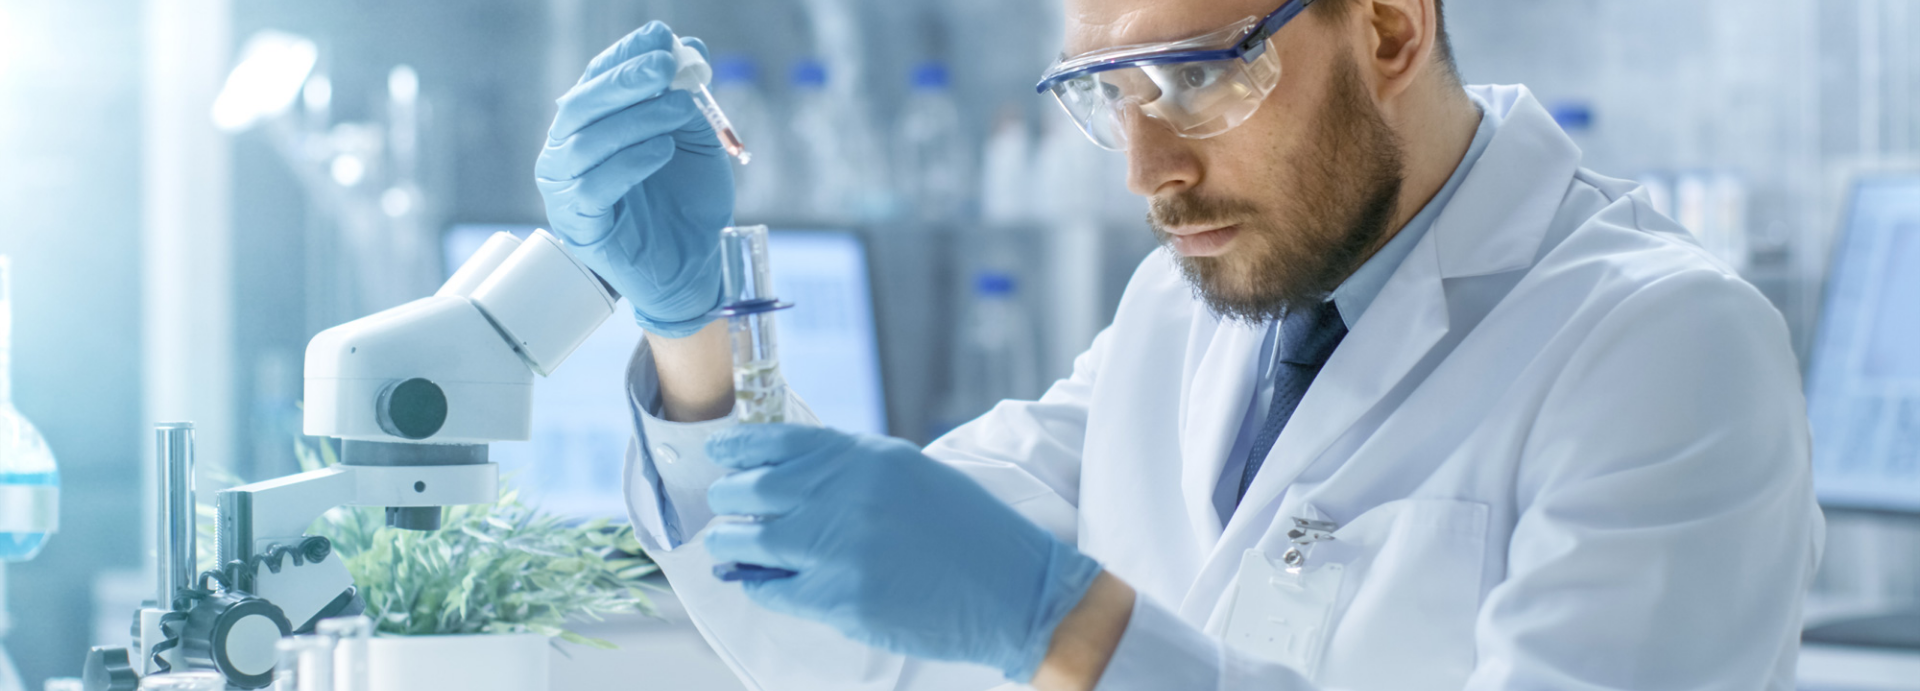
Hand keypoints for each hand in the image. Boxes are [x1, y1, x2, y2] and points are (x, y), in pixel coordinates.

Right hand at [535, 21, 731, 337]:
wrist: (697, 264)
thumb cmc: (688, 200)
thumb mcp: (695, 139)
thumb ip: (687, 98)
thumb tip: (690, 48)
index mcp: (592, 125)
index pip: (596, 79)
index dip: (625, 55)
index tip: (660, 37)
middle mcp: (569, 152)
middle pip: (580, 106)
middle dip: (623, 81)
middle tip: (664, 66)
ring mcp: (566, 190)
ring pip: (584, 143)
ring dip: (635, 119)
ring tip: (678, 109)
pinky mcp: (580, 226)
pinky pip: (593, 188)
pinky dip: (629, 163)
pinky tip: (661, 150)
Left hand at [704, 425, 1103, 681]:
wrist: (1014, 591)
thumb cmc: (971, 534)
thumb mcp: (913, 476)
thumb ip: (853, 471)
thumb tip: (792, 476)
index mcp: (868, 459)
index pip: (780, 442)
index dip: (739, 449)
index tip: (719, 455)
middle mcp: (848, 495)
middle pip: (755, 490)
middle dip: (728, 498)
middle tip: (721, 505)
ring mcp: (841, 548)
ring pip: (752, 540)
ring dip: (729, 542)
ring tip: (725, 543)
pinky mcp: (841, 599)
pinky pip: (773, 588)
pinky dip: (756, 582)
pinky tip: (756, 579)